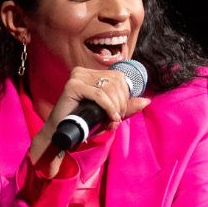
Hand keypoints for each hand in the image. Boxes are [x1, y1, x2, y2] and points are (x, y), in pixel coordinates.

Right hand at [28, 66, 151, 176]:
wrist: (61, 135)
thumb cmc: (83, 123)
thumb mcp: (108, 114)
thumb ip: (126, 107)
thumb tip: (146, 101)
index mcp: (91, 74)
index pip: (119, 77)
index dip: (125, 96)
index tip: (119, 114)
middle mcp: (83, 72)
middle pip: (116, 82)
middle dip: (121, 103)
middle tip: (115, 120)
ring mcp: (77, 77)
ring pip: (109, 88)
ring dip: (115, 108)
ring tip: (111, 122)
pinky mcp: (72, 86)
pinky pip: (99, 95)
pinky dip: (109, 108)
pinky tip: (110, 119)